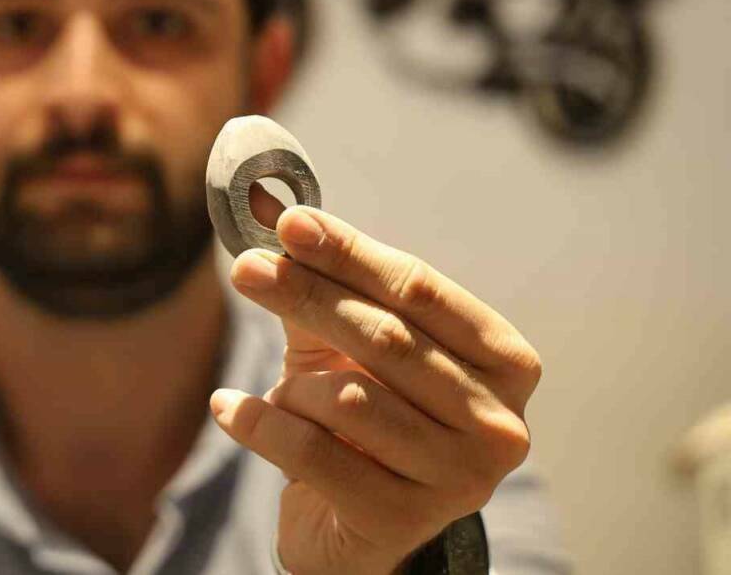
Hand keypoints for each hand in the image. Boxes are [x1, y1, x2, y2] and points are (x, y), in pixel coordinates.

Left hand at [210, 188, 540, 574]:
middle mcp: (498, 421)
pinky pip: (313, 453)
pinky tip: (229, 408)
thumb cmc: (362, 414)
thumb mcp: (344, 342)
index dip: (350, 252)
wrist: (355, 525)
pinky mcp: (404, 521)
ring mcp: (460, 478)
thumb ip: (317, 280)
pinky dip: (261, 424)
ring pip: (349, 399)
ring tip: (278, 391)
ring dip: (294, 386)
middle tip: (247, 268)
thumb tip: (269, 207)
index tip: (290, 223)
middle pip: (388, 337)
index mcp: (504, 360)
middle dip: (308, 294)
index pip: (420, 289)